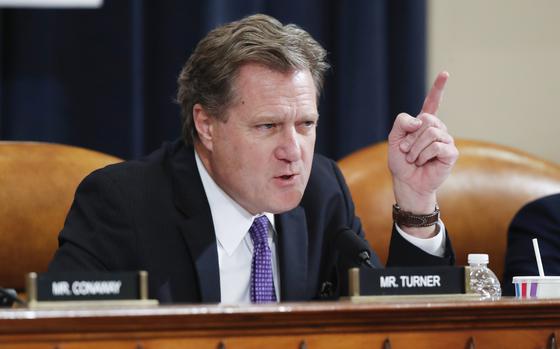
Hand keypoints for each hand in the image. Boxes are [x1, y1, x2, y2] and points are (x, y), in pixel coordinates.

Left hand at [387, 71, 458, 218]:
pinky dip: (424, 154)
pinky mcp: (451, 152)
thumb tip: (420, 121)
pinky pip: (437, 145)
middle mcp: (437, 129)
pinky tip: (423, 162)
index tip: (445, 73)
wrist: (406, 182)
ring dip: (416, 148)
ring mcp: (446, 140)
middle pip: (427, 120)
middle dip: (411, 136)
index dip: (438, 88)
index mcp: (423, 124)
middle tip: (406, 150)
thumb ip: (401, 123)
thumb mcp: (393, 139)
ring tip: (413, 158)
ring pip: (431, 132)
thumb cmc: (400, 162)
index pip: (432, 102)